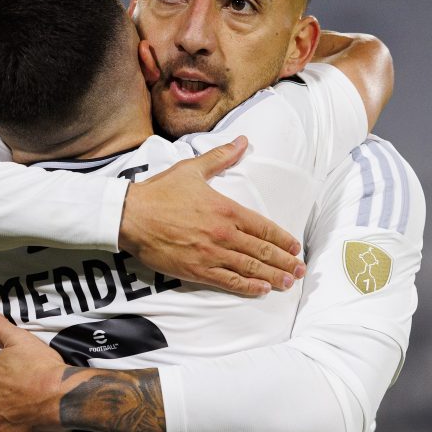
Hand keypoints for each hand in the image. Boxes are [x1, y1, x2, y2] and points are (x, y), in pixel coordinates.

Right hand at [118, 136, 304, 295]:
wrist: (131, 216)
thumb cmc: (160, 192)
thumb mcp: (192, 169)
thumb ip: (221, 157)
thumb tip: (242, 141)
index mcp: (226, 209)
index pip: (263, 226)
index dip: (282, 239)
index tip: (295, 247)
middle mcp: (224, 234)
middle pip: (262, 251)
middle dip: (284, 261)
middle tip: (300, 271)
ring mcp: (211, 254)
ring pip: (250, 268)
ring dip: (272, 276)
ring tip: (288, 282)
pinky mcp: (197, 270)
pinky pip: (228, 281)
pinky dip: (247, 287)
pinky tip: (261, 290)